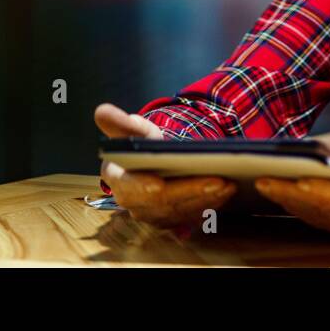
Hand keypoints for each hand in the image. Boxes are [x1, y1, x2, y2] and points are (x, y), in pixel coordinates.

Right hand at [94, 102, 237, 228]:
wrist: (155, 162)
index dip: (142, 187)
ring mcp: (153, 214)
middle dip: (190, 192)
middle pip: (162, 203)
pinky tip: (227, 193)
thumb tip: (101, 111)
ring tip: (228, 184)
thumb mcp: (134, 130)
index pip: (129, 188)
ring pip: (180, 211)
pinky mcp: (172, 220)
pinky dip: (211, 205)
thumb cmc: (142, 144)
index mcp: (118, 179)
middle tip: (217, 180)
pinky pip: (192, 216)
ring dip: (206, 200)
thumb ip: (120, 124)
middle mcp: (133, 203)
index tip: (158, 184)